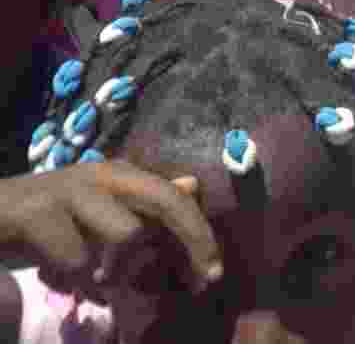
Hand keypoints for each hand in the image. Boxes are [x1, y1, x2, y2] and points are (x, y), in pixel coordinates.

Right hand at [0, 163, 221, 297]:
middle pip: (164, 199)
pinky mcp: (39, 214)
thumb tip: (193, 183)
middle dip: (192, 237)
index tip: (214, 271)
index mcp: (118, 173)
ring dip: (119, 269)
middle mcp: (100, 174)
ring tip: (97, 277)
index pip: (173, 194)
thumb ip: (143, 203)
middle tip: (206, 280)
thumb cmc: (50, 217)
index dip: (198, 230)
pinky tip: (63, 277)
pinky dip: (79, 281)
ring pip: (126, 234)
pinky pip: (79, 261)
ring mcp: (70, 191)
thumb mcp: (100, 210)